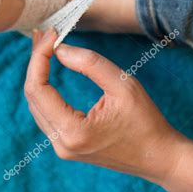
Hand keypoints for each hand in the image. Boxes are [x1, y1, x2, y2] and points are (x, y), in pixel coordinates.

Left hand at [24, 28, 180, 184]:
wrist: (160, 158)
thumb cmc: (146, 121)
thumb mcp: (123, 84)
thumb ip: (89, 64)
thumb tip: (58, 49)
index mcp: (72, 132)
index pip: (37, 88)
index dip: (39, 57)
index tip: (50, 33)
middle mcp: (61, 143)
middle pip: (32, 96)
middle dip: (36, 61)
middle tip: (43, 33)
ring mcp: (61, 147)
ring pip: (36, 104)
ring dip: (37, 73)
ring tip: (43, 46)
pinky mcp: (66, 144)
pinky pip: (45, 113)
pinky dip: (44, 89)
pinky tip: (47, 69)